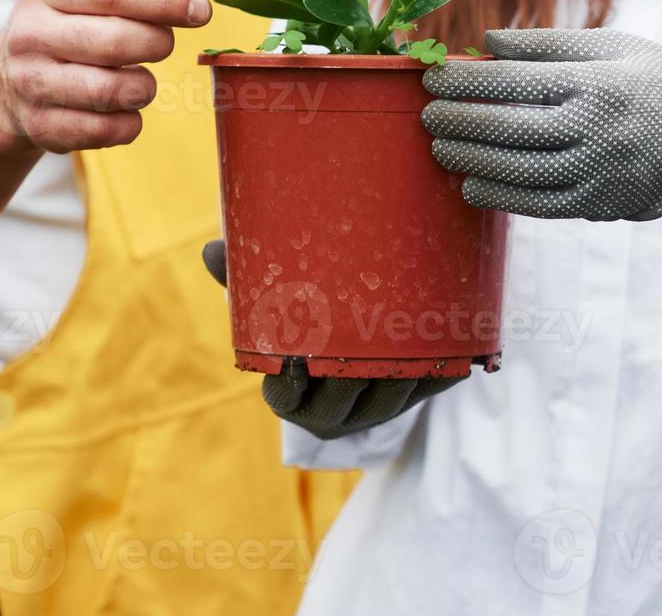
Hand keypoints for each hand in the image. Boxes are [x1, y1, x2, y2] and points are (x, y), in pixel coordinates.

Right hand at [0, 0, 216, 152]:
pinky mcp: (40, 126)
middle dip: (158, 44)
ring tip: (138, 76)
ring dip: (144, 86)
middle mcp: (30, 32)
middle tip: (161, 43)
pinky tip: (122, 108)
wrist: (14, 78)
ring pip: (114, 92)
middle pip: (118, 42)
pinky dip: (130, 122)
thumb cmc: (79, 17)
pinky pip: (107, 131)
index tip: (202, 9)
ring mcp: (30, 82)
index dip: (166, 0)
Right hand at [202, 241, 462, 439]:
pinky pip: (435, 384)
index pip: (284, 399)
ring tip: (408, 332)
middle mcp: (336, 412)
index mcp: (294, 394)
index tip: (296, 357)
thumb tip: (210, 250)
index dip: (290, 383)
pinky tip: (451, 335)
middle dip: (351, 377)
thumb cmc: (311, 316)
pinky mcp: (421, 394)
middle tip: (361, 341)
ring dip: (400, 371)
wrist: (372, 331)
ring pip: (392, 400)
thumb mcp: (278, 300)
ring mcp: (379, 409)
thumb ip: (248, 280)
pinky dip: (443, 362)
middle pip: (342, 405)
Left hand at [421, 28, 661, 220]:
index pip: (515, 83)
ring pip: (521, 173)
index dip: (466, 82)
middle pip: (510, 129)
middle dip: (459, 123)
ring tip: (440, 151)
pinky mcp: (605, 205)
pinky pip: (543, 205)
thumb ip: (548, 45)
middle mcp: (598, 131)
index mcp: (598, 83)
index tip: (432, 78)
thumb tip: (487, 42)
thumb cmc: (660, 77)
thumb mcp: (614, 45)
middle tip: (425, 117)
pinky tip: (475, 187)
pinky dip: (503, 198)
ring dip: (473, 163)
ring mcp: (602, 173)